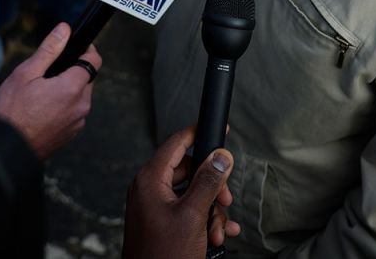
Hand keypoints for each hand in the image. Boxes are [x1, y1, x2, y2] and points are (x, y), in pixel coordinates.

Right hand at [0, 22, 101, 158]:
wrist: (8, 149)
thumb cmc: (13, 111)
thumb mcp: (26, 73)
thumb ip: (49, 49)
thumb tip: (64, 30)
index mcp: (72, 88)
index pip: (94, 61)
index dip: (87, 50)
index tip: (77, 47)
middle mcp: (81, 106)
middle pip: (86, 78)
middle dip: (72, 71)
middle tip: (47, 74)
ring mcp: (77, 121)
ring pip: (80, 96)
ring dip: (67, 90)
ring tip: (41, 94)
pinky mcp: (71, 133)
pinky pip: (73, 111)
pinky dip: (63, 106)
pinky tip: (42, 109)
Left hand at [123, 125, 240, 258]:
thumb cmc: (164, 255)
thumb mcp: (193, 214)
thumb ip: (208, 182)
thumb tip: (220, 156)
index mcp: (150, 180)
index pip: (177, 143)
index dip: (198, 134)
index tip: (218, 129)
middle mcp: (150, 189)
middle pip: (189, 170)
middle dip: (212, 186)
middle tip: (225, 201)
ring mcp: (156, 207)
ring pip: (192, 193)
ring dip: (211, 210)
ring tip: (218, 229)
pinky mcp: (163, 223)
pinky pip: (188, 211)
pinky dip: (204, 220)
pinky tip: (219, 234)